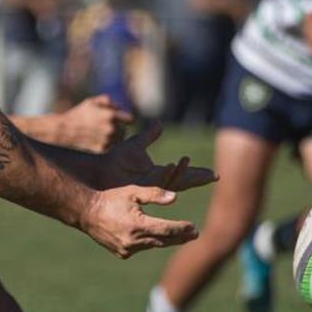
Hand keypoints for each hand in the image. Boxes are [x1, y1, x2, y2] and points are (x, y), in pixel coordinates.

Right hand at [58, 94, 133, 151]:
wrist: (64, 130)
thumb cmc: (78, 114)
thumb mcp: (91, 102)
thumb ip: (107, 101)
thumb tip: (118, 107)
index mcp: (110, 115)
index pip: (130, 120)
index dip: (127, 120)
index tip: (124, 121)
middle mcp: (111, 129)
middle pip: (124, 131)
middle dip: (118, 128)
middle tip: (106, 127)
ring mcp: (107, 141)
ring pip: (118, 140)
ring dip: (113, 137)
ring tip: (101, 134)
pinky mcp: (102, 150)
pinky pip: (110, 147)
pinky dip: (107, 145)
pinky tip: (97, 140)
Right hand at [80, 186, 200, 258]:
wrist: (86, 212)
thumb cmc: (110, 198)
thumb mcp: (133, 191)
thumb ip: (155, 194)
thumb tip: (175, 198)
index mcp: (137, 225)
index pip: (167, 229)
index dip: (182, 228)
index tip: (194, 227)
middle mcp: (133, 241)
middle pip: (164, 240)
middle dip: (180, 237)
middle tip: (194, 234)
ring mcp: (127, 249)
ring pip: (153, 245)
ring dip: (166, 240)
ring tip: (180, 236)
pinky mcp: (122, 253)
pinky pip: (141, 248)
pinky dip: (150, 242)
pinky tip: (156, 237)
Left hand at [99, 120, 215, 191]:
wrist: (97, 171)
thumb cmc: (113, 162)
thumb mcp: (134, 145)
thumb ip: (148, 136)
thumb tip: (159, 123)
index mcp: (157, 175)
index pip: (182, 176)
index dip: (197, 175)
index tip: (215, 175)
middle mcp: (155, 184)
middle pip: (182, 182)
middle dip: (197, 178)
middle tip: (214, 175)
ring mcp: (147, 189)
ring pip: (170, 182)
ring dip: (180, 172)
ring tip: (186, 159)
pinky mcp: (138, 189)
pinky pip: (155, 183)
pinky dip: (164, 175)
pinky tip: (172, 166)